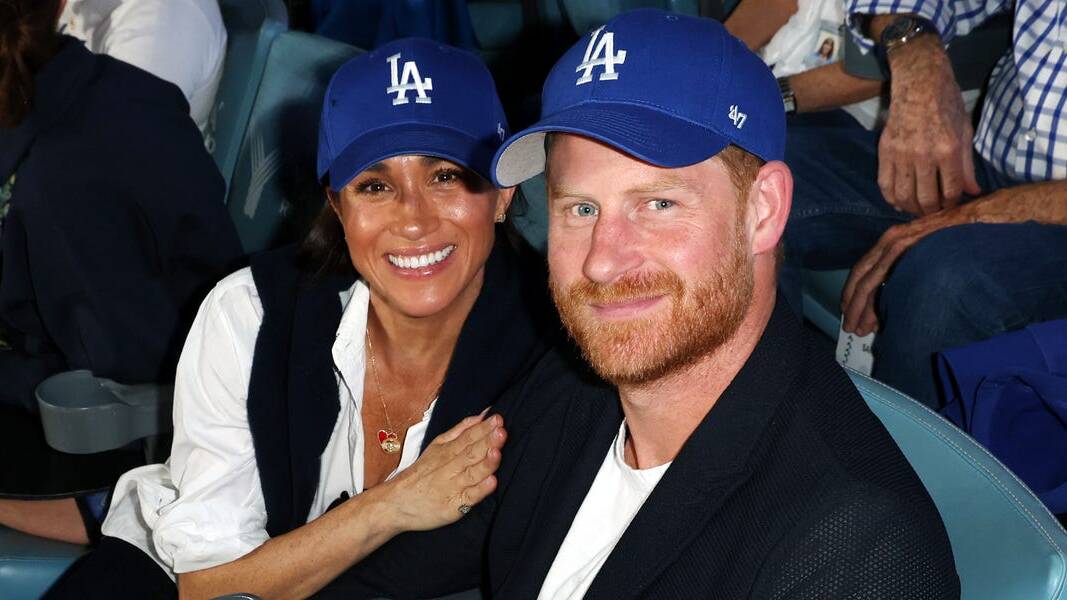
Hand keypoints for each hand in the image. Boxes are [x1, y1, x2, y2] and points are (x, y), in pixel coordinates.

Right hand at [378, 413, 505, 532]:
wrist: (397, 503)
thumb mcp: (437, 446)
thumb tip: (482, 416)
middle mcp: (450, 468)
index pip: (467, 437)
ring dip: (486, 463)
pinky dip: (480, 490)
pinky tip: (491, 482)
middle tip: (501, 431)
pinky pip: (469, 497)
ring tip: (497, 453)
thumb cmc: (421, 473)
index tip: (497, 419)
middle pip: (470, 453)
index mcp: (446, 451)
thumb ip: (460, 430)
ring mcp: (453, 487)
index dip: (483, 428)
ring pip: (472, 474)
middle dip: (487, 442)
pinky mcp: (454, 506)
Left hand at [841, 209, 963, 334]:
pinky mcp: (907, 246)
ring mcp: (897, 242)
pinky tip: (874, 319)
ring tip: (857, 328)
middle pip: (861, 276)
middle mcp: (890, 239)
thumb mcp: (930, 251)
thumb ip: (914, 266)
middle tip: (849, 327)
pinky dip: (876, 301)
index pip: (865, 268)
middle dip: (853, 304)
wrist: (982, 216)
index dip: (854, 291)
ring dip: (861, 307)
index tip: (850, 310)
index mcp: (894, 240)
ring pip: (868, 280)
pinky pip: (883, 277)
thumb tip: (901, 293)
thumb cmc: (963, 234)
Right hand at [878, 35, 980, 214]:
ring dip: (911, 208)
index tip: (951, 206)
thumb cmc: (946, 104)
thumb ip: (967, 165)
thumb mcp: (964, 132)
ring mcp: (902, 154)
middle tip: (934, 212)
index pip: (950, 191)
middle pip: (926, 198)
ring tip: (917, 209)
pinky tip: (898, 202)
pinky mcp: (885, 151)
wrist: (919, 83)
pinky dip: (891, 198)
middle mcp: (924, 154)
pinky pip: (885, 183)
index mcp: (948, 149)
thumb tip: (972, 191)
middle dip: (931, 211)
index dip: (951, 204)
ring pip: (904, 195)